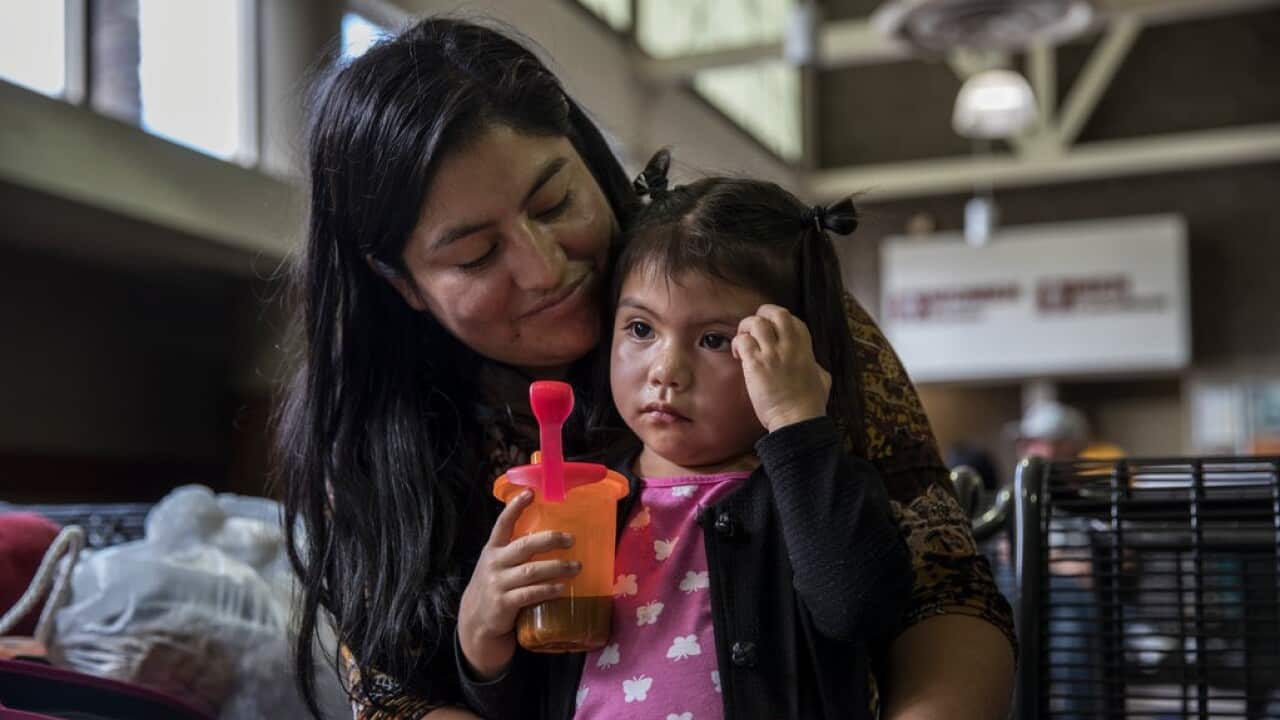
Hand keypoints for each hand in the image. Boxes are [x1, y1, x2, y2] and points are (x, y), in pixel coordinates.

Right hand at [457, 490, 578, 679]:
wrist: (476, 621)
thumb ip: (514, 550)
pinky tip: (562, 588)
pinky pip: (530, 594)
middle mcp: (494, 563)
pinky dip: (548, 590)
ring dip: (557, 567)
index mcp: (493, 549)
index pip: (503, 523)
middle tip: (572, 539)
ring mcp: (498, 583)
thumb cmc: (495, 586)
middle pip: (525, 546)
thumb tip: (550, 535)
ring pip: (532, 571)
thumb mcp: (497, 564)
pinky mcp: (504, 603)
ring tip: (577, 566)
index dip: (515, 507)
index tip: (530, 492)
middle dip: (550, 540)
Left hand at [732, 304, 831, 432]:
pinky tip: (738, 355)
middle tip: (755, 326)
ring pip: (757, 323)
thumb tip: (814, 366)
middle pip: (777, 313)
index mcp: (806, 348)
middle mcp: (790, 346)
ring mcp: (773, 354)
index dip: (779, 321)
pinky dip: (737, 344)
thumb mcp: (822, 379)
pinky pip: (743, 341)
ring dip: (747, 328)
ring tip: (744, 340)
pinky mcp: (756, 365)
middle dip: (763, 314)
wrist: (797, 420)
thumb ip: (815, 367)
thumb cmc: (809, 404)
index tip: (772, 332)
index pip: (793, 319)